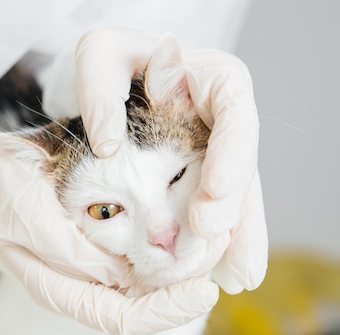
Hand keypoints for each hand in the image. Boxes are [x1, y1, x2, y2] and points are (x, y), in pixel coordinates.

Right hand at [0, 133, 218, 334]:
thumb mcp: (23, 213)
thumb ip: (66, 250)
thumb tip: (116, 275)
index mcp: (56, 287)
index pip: (119, 317)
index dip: (164, 311)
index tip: (203, 291)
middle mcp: (78, 282)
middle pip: (141, 305)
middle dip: (184, 289)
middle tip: (220, 259)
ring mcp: (88, 263)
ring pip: (145, 282)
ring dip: (183, 268)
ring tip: (216, 244)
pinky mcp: (95, 240)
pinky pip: (138, 252)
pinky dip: (168, 245)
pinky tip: (188, 226)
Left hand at [75, 28, 267, 293]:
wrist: (114, 77)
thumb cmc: (111, 59)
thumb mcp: (99, 55)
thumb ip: (100, 88)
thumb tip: (107, 144)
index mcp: (213, 76)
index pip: (235, 110)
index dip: (232, 153)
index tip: (215, 191)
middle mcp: (223, 117)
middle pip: (241, 161)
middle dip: (233, 203)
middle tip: (208, 235)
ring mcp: (216, 148)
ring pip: (235, 194)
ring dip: (236, 235)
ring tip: (236, 275)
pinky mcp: (203, 174)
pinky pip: (217, 207)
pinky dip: (220, 239)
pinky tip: (222, 271)